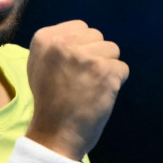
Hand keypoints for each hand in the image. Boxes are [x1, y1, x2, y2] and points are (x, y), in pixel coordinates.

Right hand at [24, 20, 127, 160]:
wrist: (55, 135)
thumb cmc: (49, 102)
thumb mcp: (39, 65)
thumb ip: (58, 47)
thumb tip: (83, 36)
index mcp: (45, 39)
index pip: (80, 27)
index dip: (82, 47)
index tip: (73, 67)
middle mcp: (63, 43)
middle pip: (97, 36)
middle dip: (95, 55)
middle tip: (82, 79)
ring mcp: (86, 57)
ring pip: (112, 50)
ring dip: (107, 68)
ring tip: (91, 87)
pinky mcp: (106, 72)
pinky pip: (123, 69)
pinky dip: (116, 83)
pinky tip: (100, 95)